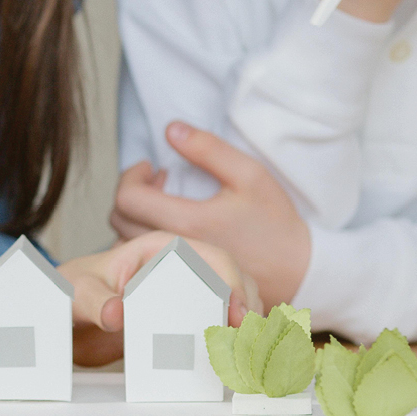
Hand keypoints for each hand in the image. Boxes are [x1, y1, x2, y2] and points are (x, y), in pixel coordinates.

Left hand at [58, 231, 254, 366]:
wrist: (67, 314)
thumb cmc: (74, 290)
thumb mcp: (78, 292)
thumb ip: (94, 301)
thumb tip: (115, 313)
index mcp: (162, 248)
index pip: (211, 256)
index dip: (231, 282)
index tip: (236, 314)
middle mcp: (183, 266)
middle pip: (233, 278)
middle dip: (247, 308)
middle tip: (246, 342)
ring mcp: (189, 291)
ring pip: (234, 300)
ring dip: (246, 325)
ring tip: (244, 353)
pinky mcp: (189, 316)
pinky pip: (221, 322)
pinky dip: (234, 338)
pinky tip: (236, 358)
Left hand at [113, 122, 309, 310]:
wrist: (298, 273)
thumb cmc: (275, 223)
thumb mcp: (250, 174)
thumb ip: (208, 149)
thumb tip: (170, 129)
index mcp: (187, 223)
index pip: (127, 198)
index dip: (130, 175)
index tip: (151, 167)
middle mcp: (173, 252)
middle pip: (118, 221)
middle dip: (131, 193)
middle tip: (159, 182)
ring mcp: (174, 273)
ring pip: (126, 243)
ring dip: (135, 217)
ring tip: (164, 202)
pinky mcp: (178, 286)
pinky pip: (142, 262)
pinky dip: (143, 242)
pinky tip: (169, 229)